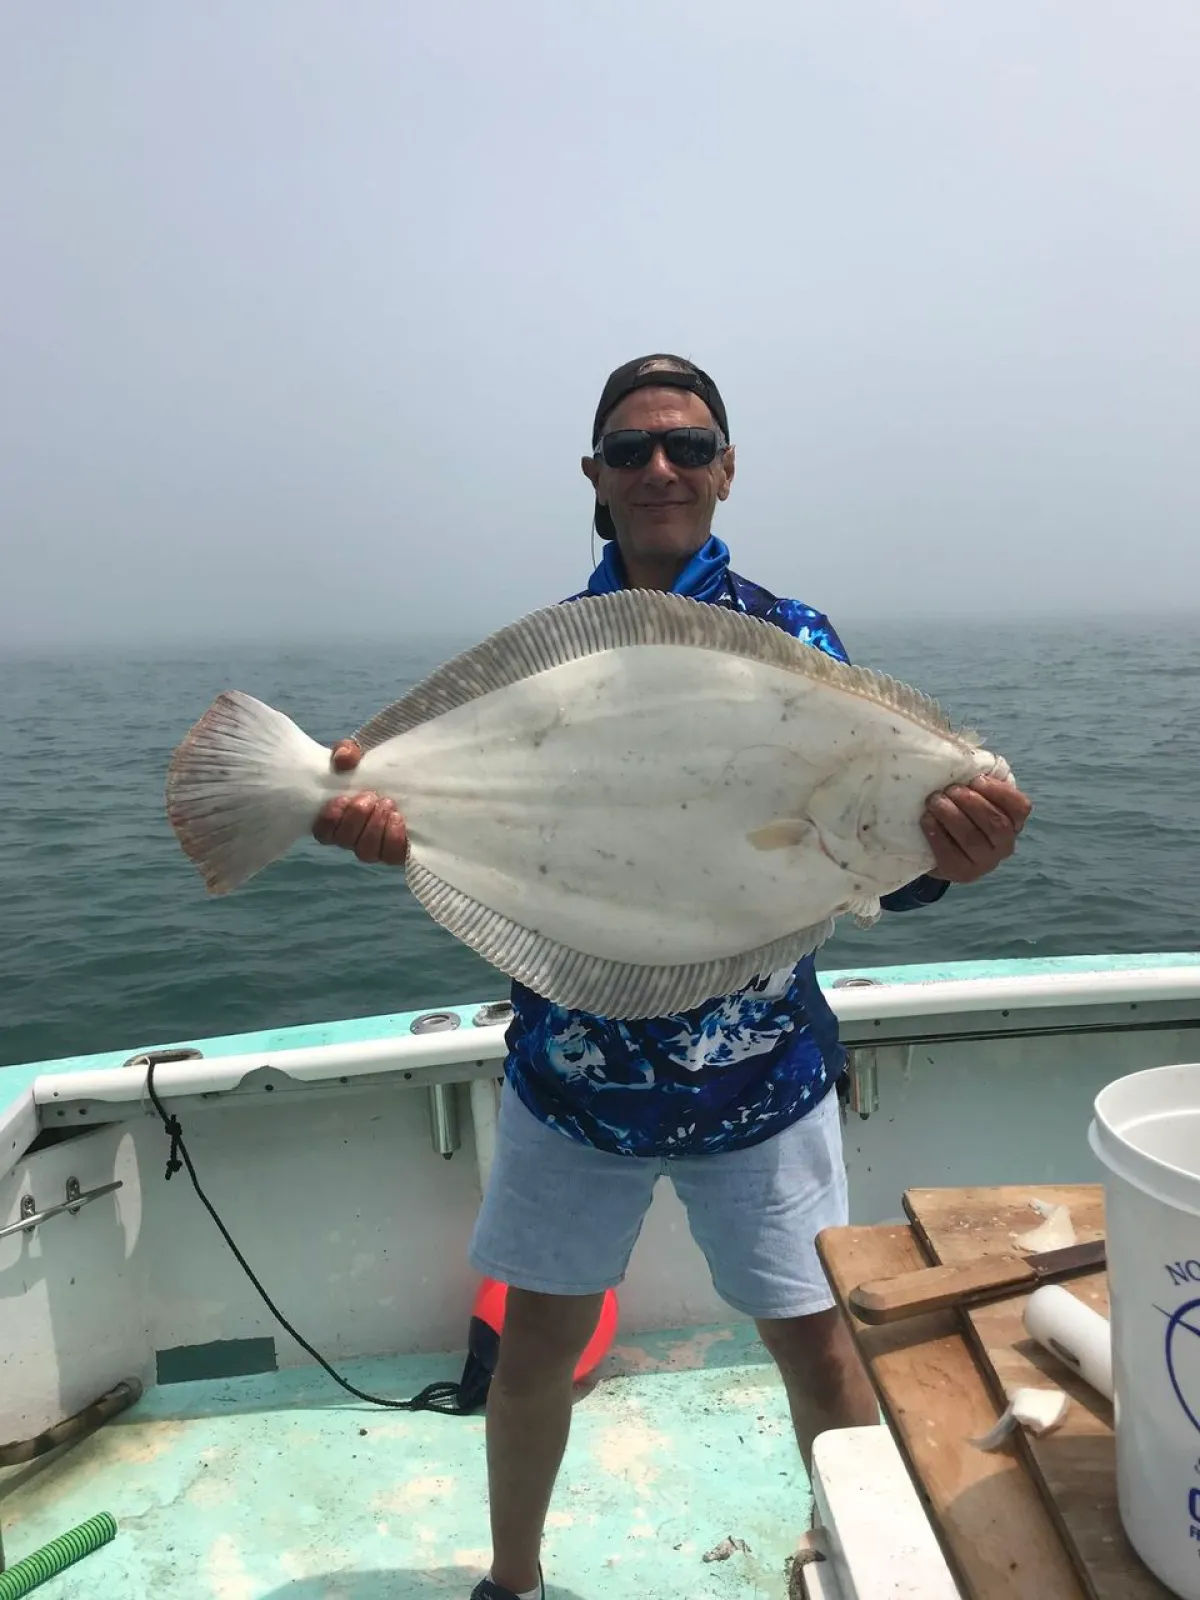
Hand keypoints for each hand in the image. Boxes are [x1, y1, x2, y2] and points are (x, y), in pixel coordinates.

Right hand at [311, 740, 408, 865]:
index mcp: (338, 818)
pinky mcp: (397, 850)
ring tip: (387, 804)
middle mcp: (354, 837)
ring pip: (366, 852)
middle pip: (345, 841)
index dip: (330, 820)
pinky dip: (393, 839)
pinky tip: (398, 818)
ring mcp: (375, 846)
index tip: (343, 798)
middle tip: (371, 796)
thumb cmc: (375, 769)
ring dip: (374, 827)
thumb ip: (347, 751)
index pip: (323, 833)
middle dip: (356, 818)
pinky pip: (391, 856)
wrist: (409, 776)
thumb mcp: (360, 754)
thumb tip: (343, 759)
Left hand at [920, 775, 1030, 884]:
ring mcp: (984, 862)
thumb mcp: (974, 794)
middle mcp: (1004, 845)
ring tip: (935, 801)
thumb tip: (970, 758)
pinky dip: (937, 834)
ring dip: (951, 815)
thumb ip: (979, 780)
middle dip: (971, 802)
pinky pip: (950, 854)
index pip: (1020, 807)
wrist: (939, 848)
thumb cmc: (961, 812)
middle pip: (996, 823)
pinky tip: (927, 819)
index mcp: (1014, 822)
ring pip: (973, 838)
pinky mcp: (961, 873)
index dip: (999, 791)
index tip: (976, 779)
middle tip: (950, 790)